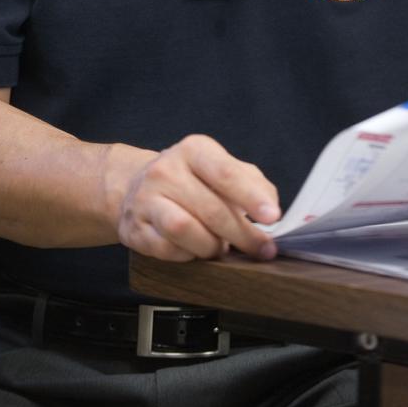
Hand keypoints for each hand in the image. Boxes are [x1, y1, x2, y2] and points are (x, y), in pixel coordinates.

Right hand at [113, 135, 280, 262]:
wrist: (137, 185)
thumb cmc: (191, 179)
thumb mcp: (222, 168)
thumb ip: (252, 182)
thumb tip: (272, 207)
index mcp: (194, 150)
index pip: (226, 173)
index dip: (251, 197)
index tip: (273, 217)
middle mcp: (166, 170)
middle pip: (211, 208)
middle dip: (242, 234)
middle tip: (262, 249)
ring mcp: (146, 198)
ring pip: (184, 229)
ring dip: (211, 246)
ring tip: (222, 249)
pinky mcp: (134, 228)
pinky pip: (166, 249)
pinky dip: (187, 256)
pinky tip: (195, 251)